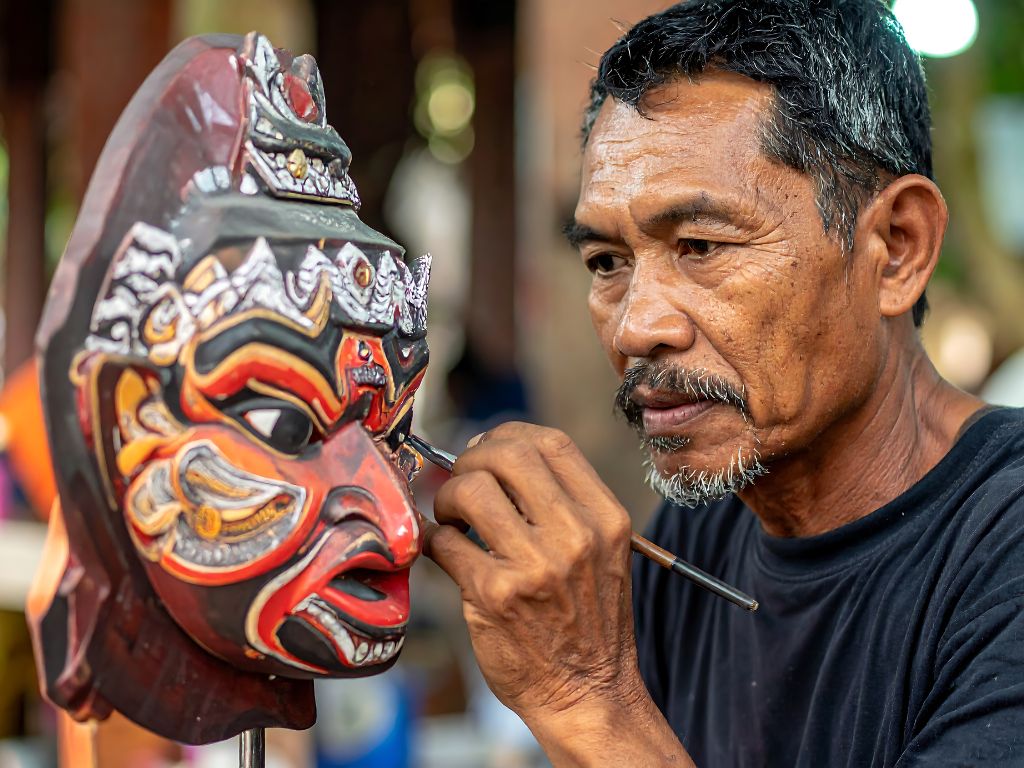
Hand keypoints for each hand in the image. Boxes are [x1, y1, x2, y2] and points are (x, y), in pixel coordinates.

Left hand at [424, 421, 645, 720]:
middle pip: (507, 454)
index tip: (488, 449)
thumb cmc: (589, 621)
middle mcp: (575, 535)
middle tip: (462, 480)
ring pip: (470, 490)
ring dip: (447, 496)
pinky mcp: (493, 595)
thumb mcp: (602, 552)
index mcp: (605, 518)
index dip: (509, 434)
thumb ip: (563, 504)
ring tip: (452, 516)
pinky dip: (434, 537)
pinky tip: (442, 547)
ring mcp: (533, 565)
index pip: (551, 443)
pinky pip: (445, 541)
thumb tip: (496, 455)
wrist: (589, 692)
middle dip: (471, 458)